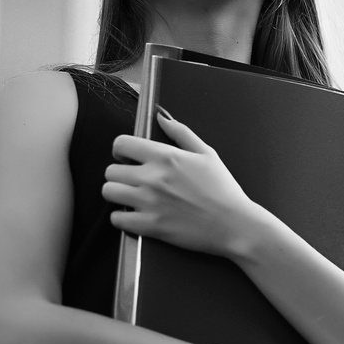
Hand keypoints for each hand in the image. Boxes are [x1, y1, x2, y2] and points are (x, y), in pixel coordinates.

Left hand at [103, 112, 257, 257]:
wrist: (234, 225)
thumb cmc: (224, 190)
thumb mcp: (208, 154)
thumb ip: (181, 133)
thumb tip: (161, 117)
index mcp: (166, 156)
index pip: (121, 143)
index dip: (121, 150)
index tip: (128, 158)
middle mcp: (152, 177)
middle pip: (110, 170)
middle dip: (120, 174)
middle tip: (134, 181)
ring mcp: (148, 202)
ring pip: (108, 192)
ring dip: (118, 194)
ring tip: (133, 198)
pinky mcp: (148, 226)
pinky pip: (116, 218)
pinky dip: (122, 217)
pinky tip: (136, 215)